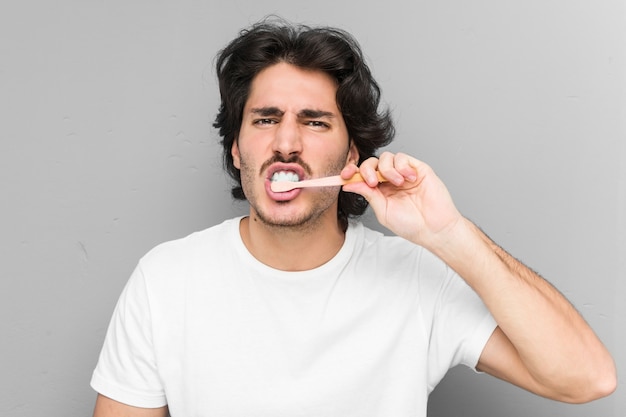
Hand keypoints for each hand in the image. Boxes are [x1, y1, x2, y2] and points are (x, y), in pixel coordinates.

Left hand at [341, 152, 463, 247]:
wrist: (434, 228)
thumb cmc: (411, 225)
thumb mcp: (383, 211)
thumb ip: (368, 195)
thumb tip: (349, 183)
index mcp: (380, 191)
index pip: (362, 176)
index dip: (352, 172)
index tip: (344, 175)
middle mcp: (390, 180)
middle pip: (372, 163)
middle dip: (367, 169)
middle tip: (372, 182)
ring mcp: (404, 173)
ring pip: (386, 158)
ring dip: (387, 169)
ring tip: (397, 183)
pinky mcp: (417, 168)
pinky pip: (403, 157)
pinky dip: (401, 166)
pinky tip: (408, 179)